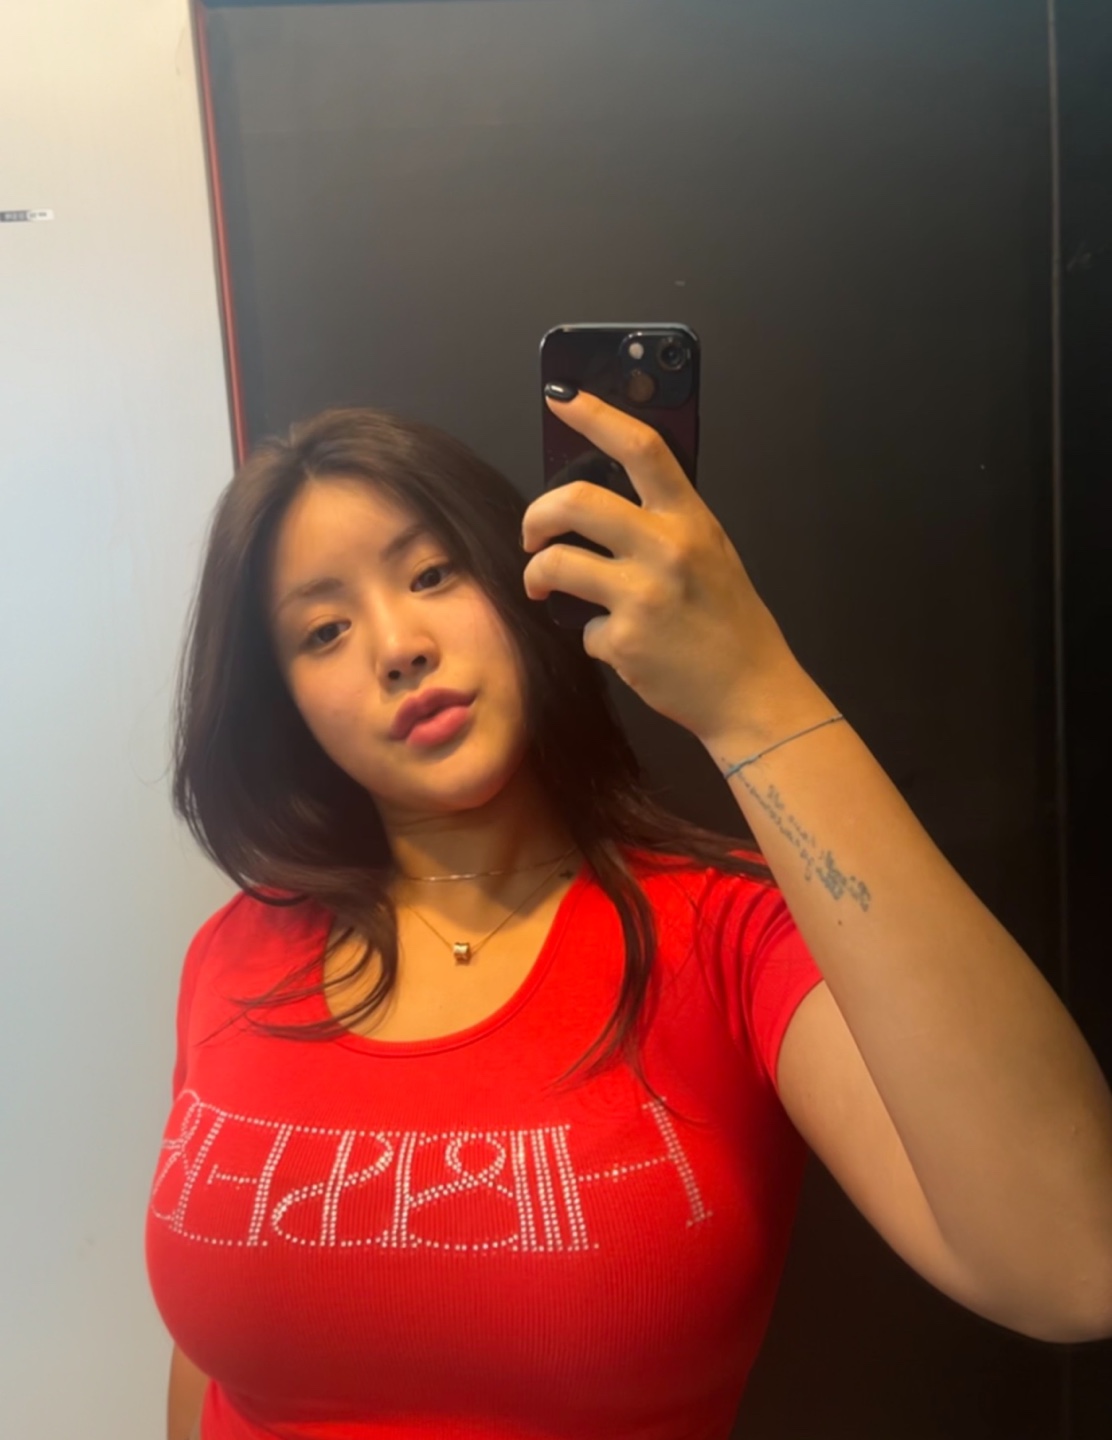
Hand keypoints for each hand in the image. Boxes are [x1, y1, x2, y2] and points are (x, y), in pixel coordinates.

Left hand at [521, 390, 800, 742]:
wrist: (752, 692)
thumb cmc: (729, 623)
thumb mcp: (711, 554)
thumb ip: (665, 525)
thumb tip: (604, 505)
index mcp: (691, 519)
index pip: (641, 447)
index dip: (595, 414)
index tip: (562, 398)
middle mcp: (668, 548)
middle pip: (576, 501)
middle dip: (537, 515)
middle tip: (533, 533)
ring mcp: (644, 595)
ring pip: (556, 564)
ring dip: (537, 575)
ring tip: (543, 586)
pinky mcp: (625, 641)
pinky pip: (582, 628)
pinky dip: (591, 637)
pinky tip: (619, 645)